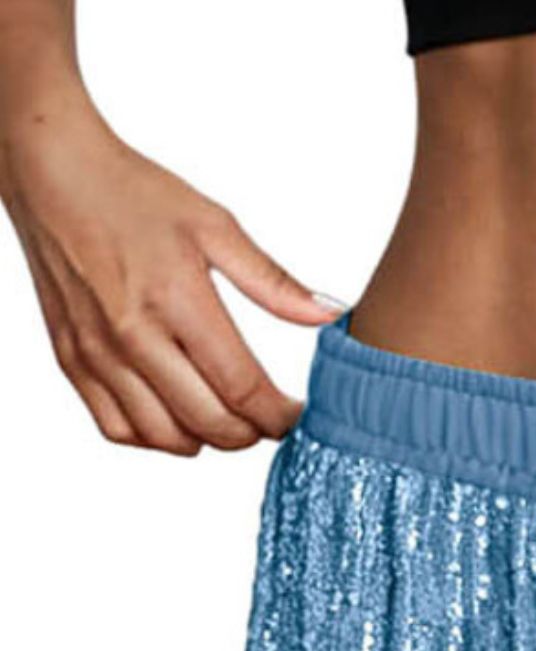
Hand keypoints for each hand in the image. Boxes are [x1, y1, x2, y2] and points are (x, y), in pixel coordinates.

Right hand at [1, 99, 344, 454]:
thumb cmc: (134, 193)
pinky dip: (155, 437)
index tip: (297, 414)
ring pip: (165, 438)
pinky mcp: (72, 361)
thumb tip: (330, 314)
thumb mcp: (215, 226)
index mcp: (178, 300)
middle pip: (209, 424)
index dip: (280, 416)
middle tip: (267, 420)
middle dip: (251, 434)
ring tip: (225, 417)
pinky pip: (118, 429)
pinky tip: (176, 415)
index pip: (242, 389)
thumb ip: (273, 282)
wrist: (53, 172)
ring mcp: (98, 353)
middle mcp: (134, 335)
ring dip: (206, 440)